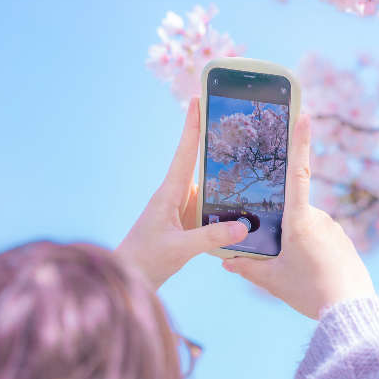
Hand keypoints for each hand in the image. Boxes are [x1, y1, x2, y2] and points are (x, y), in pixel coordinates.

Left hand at [116, 97, 247, 290]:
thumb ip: (212, 238)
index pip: (183, 154)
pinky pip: (209, 206)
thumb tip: (243, 227)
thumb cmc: (146, 260)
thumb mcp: (181, 249)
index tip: (197, 100)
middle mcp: (175, 196)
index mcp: (168, 194)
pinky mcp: (186, 222)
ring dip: (224, 176)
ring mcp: (181, 209)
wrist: (130, 278)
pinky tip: (243, 203)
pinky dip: (224, 202)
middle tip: (233, 120)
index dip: (191, 126)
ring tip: (248, 160)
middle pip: (198, 163)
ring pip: (207, 186)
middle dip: (214, 142)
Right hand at [221, 113, 374, 318]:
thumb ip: (247, 267)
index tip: (305, 115)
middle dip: (280, 226)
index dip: (300, 143)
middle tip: (278, 255)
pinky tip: (310, 271)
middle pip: (291, 210)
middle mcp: (318, 217)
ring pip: (305, 225)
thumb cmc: (309, 292)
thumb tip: (225, 260)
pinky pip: (320, 235)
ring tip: (296, 270)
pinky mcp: (342, 239)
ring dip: (295, 240)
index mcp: (299, 220)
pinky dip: (311, 248)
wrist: (351, 310)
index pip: (297, 173)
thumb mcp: (273, 281)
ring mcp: (333, 227)